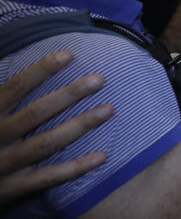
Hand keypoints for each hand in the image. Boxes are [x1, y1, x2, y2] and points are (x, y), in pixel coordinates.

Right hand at [0, 50, 113, 205]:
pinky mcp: (15, 187)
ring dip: (80, 125)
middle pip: (37, 113)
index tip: (68, 54)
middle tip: (99, 79)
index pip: (15, 88)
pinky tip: (102, 156)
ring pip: (47, 142)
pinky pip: (49, 177)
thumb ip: (2, 95)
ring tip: (108, 109)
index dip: (41, 70)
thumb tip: (8, 56)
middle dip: (69, 95)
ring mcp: (6, 163)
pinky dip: (76, 168)